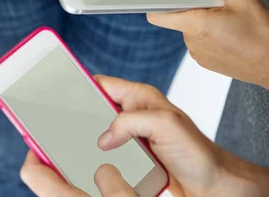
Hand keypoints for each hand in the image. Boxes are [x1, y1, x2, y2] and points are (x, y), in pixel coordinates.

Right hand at [21, 76, 253, 196]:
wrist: (213, 184)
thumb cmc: (197, 151)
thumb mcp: (165, 125)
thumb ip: (131, 122)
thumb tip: (103, 137)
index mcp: (139, 97)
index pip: (100, 84)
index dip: (79, 85)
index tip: (58, 90)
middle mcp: (132, 114)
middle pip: (93, 108)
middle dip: (74, 115)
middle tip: (55, 122)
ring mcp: (130, 136)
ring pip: (96, 131)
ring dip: (83, 138)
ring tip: (64, 143)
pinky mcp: (131, 157)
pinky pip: (105, 153)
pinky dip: (93, 157)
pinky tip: (83, 163)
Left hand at [147, 0, 268, 95]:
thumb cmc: (263, 35)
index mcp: (196, 25)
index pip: (158, 15)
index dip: (158, 3)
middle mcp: (191, 41)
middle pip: (180, 17)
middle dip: (195, 6)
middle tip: (218, 4)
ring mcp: (198, 54)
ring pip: (192, 28)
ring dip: (204, 20)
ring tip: (229, 20)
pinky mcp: (206, 61)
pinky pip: (201, 40)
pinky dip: (210, 33)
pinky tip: (231, 32)